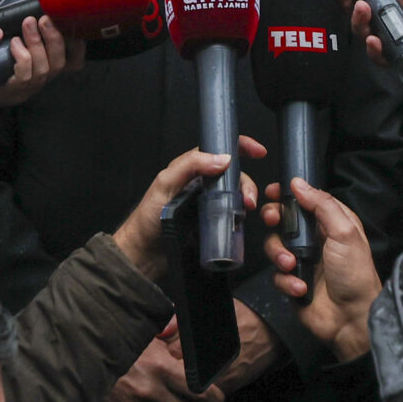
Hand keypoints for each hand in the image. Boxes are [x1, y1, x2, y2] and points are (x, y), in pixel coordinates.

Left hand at [0, 18, 85, 108]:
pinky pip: (25, 75)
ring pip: (43, 68)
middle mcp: (42, 80)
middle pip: (60, 63)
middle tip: (44, 19)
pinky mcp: (13, 92)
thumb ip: (26, 32)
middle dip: (54, 38)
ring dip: (37, 43)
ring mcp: (28, 89)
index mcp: (45, 68)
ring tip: (28, 23)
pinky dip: (22, 56)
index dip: (77, 46)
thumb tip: (32, 8)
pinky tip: (14, 43)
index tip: (71, 25)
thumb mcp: (13, 45)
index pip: (73, 62)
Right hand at [98, 329, 219, 401]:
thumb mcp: (146, 332)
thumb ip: (170, 333)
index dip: (214, 398)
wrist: (81, 355)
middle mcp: (151, 392)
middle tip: (193, 401)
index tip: (217, 399)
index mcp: (161, 368)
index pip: (200, 392)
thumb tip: (191, 333)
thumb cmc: (118, 340)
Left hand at [110, 136, 263, 284]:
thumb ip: (190, 165)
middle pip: (233, 175)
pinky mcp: (210, 224)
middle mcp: (200, 185)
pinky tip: (241, 223)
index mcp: (189, 170)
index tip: (258, 151)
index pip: (217, 151)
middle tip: (249, 199)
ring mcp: (206, 205)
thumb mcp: (165, 184)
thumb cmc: (147, 219)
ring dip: (245, 200)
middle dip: (247, 183)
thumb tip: (222, 158)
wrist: (144, 254)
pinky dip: (240, 218)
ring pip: (235, 195)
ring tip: (245, 212)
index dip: (240, 147)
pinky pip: (231, 216)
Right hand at [260, 177, 380, 361]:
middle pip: (283, 221)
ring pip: (275, 247)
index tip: (273, 192)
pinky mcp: (293, 281)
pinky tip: (301, 287)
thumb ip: (322, 205)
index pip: (304, 200)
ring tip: (292, 265)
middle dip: (275, 220)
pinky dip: (286, 281)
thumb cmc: (356, 275)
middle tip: (274, 221)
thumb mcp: (345, 232)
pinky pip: (276, 275)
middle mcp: (315, 240)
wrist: (351, 318)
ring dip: (280, 255)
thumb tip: (299, 184)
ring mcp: (303, 261)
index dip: (287, 195)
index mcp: (331, 223)